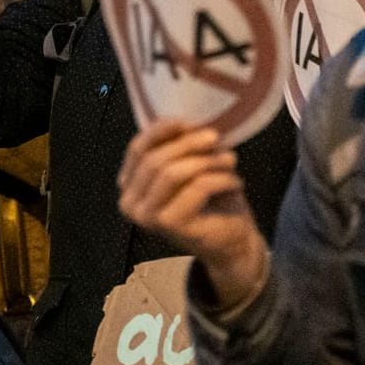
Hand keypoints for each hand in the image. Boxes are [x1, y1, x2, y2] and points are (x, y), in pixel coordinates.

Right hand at [117, 118, 267, 309]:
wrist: (232, 243)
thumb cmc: (210, 202)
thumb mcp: (190, 167)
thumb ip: (178, 148)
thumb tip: (186, 121)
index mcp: (129, 186)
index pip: (137, 149)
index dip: (162, 130)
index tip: (190, 121)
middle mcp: (129, 203)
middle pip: (155, 159)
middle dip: (188, 144)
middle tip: (216, 138)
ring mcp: (147, 217)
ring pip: (172, 173)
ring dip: (206, 161)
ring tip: (230, 160)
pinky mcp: (170, 225)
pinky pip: (196, 188)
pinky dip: (220, 179)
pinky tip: (234, 182)